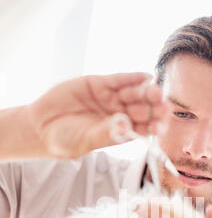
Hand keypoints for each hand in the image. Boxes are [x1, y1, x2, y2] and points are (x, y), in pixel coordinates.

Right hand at [25, 73, 166, 158]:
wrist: (41, 125)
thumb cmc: (65, 141)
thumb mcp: (84, 141)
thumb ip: (104, 133)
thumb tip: (124, 126)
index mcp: (121, 133)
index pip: (143, 130)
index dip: (154, 127)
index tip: (161, 126)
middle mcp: (120, 115)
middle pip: (143, 110)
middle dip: (154, 108)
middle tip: (163, 106)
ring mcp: (111, 99)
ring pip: (133, 94)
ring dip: (145, 92)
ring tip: (155, 92)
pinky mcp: (100, 84)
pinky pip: (119, 80)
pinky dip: (131, 78)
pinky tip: (145, 77)